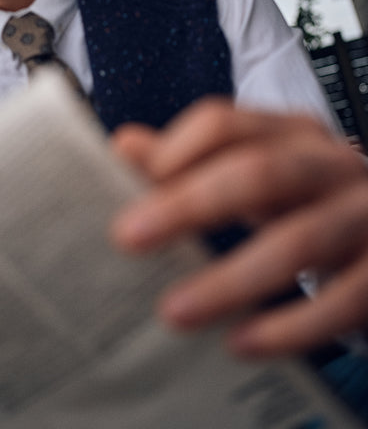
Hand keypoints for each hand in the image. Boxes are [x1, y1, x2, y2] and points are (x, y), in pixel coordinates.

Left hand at [110, 97, 367, 356]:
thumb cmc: (307, 199)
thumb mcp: (255, 170)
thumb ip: (190, 159)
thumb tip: (124, 146)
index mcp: (289, 133)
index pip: (225, 124)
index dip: (175, 150)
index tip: (127, 184)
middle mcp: (329, 164)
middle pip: (258, 173)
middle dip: (189, 205)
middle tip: (128, 237)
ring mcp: (363, 215)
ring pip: (298, 241)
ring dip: (230, 279)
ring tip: (174, 310)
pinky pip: (342, 300)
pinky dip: (289, 327)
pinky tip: (240, 343)